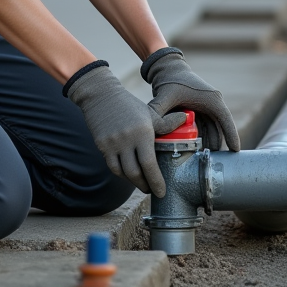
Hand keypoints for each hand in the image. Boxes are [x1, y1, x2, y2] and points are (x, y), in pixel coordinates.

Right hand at [66, 65, 184, 195]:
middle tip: (153, 190)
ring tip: (143, 184)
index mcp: (143, 132)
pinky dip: (122, 174)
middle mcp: (127, 140)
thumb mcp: (149, 113)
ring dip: (134, 182)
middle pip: (136, 173)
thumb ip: (165, 123)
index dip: (156, 181)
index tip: (162, 192)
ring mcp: (113, 144)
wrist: (101, 95)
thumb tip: (185, 119)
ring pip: (124, 173)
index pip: (150, 164)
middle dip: (146, 186)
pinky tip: (129, 174)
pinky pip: (113, 166)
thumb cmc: (129, 105)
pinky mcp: (102, 145)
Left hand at [142, 48, 240, 151]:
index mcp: (211, 98)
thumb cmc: (169, 78)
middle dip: (218, 145)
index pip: (225, 120)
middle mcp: (212, 103)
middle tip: (214, 163)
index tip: (236, 150)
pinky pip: (204, 127)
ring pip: (211, 130)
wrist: (166, 67)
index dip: (232, 135)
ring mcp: (206, 107)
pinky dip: (201, 138)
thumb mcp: (164, 95)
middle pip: (219, 128)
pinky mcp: (199, 110)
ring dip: (209, 143)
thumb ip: (157, 111)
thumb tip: (149, 128)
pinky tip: (196, 150)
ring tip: (204, 161)